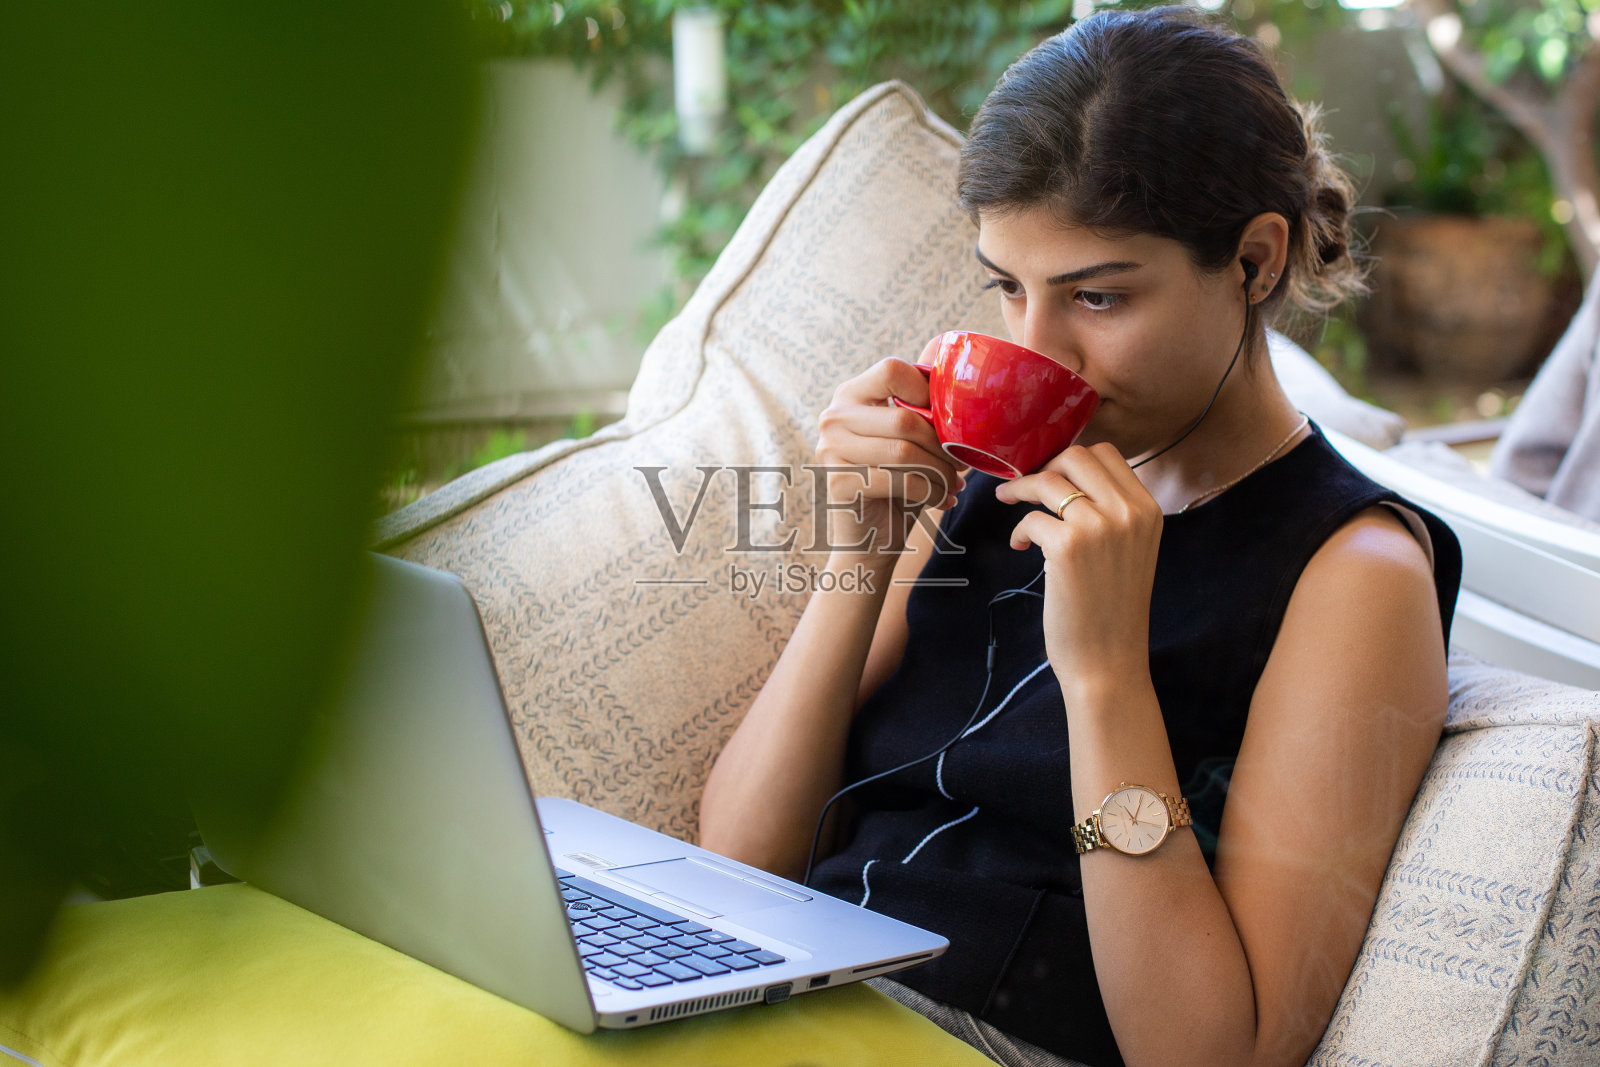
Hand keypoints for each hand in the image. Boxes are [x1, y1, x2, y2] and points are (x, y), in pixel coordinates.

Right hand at [814, 338, 966, 553]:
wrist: (869, 540)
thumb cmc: (895, 485)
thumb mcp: (905, 441)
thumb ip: (919, 411)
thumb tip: (962, 392)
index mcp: (850, 396)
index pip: (891, 370)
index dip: (926, 391)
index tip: (944, 420)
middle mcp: (833, 418)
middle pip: (904, 418)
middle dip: (942, 446)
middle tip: (960, 465)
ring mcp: (830, 450)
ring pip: (905, 452)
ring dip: (940, 472)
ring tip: (953, 484)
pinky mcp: (838, 483)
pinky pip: (900, 482)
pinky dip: (930, 492)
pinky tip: (941, 500)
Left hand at [993, 443, 1161, 690]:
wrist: (1109, 662)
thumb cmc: (1112, 610)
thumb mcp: (1131, 551)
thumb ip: (1113, 513)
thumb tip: (1071, 479)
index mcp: (1148, 510)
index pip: (1107, 454)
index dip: (1071, 460)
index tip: (1052, 475)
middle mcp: (1128, 512)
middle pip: (1077, 456)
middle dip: (1045, 467)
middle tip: (1028, 488)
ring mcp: (1098, 526)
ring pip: (1048, 479)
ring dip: (1020, 489)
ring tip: (1008, 502)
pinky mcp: (1067, 546)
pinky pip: (1030, 517)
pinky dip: (1018, 530)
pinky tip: (1020, 547)